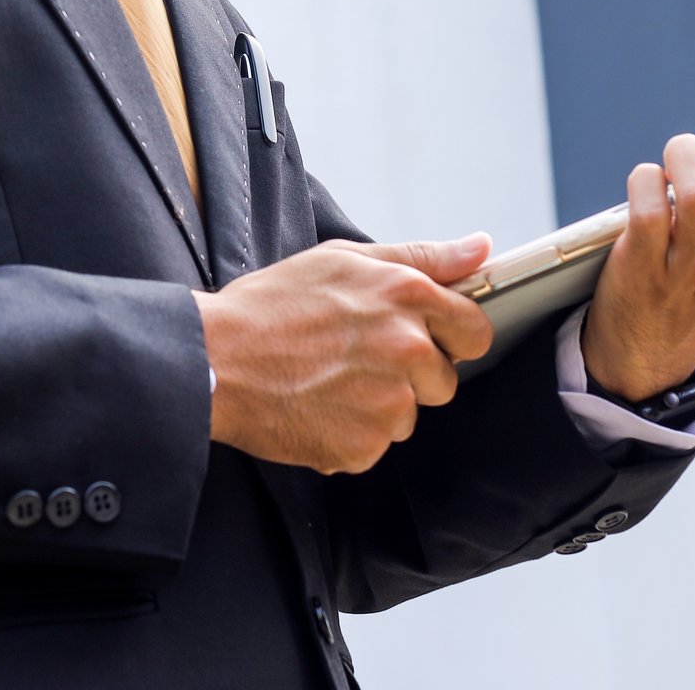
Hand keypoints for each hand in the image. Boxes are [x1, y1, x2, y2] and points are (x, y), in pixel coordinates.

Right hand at [193, 234, 492, 474]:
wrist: (214, 359)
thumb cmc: (271, 305)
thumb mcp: (343, 260)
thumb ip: (421, 257)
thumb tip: (480, 249)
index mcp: (407, 296)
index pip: (474, 329)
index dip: (451, 336)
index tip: (427, 339)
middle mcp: (407, 349)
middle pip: (443, 380)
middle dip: (410, 375)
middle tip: (355, 359)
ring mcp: (388, 402)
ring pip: (408, 415)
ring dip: (378, 406)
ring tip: (327, 381)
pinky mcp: (365, 445)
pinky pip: (376, 445)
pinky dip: (350, 434)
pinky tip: (316, 407)